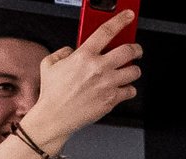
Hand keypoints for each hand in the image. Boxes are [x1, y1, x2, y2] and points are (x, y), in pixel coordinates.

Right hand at [25, 14, 140, 148]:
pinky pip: (131, 90)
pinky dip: (128, 89)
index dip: (120, 21)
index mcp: (83, 55)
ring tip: (126, 71)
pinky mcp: (113, 99)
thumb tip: (74, 50)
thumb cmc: (52, 92)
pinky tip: (121, 88)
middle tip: (135, 50)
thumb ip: (63, 52)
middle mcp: (98, 68)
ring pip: (134, 72)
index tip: (128, 16)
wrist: (56, 115)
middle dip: (136, 49)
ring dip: (133, 70)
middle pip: (129, 51)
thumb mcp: (50, 63)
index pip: (106, 32)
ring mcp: (108, 84)